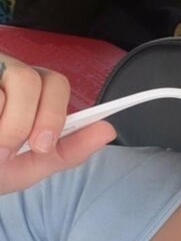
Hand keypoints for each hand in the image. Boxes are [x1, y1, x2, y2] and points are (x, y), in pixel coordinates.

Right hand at [0, 55, 116, 194]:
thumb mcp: (28, 166)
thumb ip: (66, 150)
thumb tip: (109, 130)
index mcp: (32, 92)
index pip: (55, 84)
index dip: (52, 115)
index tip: (40, 147)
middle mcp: (8, 74)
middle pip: (30, 79)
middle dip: (23, 121)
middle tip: (7, 152)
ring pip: (7, 83)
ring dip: (1, 125)